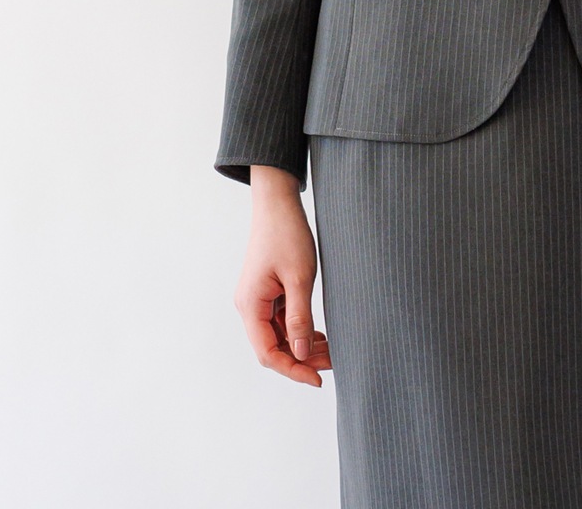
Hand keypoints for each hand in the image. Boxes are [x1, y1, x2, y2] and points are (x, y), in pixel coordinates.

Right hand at [233, 166, 331, 386]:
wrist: (278, 203)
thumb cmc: (287, 234)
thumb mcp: (299, 277)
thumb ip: (299, 317)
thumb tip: (300, 355)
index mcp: (250, 306)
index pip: (268, 353)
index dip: (292, 370)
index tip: (318, 379)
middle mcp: (249, 306)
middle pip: (273, 347)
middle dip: (300, 359)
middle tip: (332, 363)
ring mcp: (258, 299)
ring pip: (279, 335)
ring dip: (302, 346)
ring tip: (331, 350)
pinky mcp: (267, 292)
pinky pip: (282, 320)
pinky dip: (299, 329)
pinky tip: (318, 334)